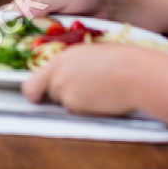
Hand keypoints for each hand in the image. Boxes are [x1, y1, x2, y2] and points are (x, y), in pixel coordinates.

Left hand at [22, 43, 161, 115]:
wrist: (137, 75)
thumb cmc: (121, 62)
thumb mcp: (89, 55)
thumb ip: (70, 67)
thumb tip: (65, 77)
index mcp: (59, 60)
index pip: (30, 84)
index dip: (36, 93)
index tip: (41, 97)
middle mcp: (56, 76)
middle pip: (46, 96)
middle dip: (60, 98)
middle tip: (82, 93)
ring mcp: (65, 93)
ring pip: (64, 105)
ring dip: (77, 103)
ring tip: (100, 92)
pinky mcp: (77, 106)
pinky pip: (78, 113)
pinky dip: (88, 111)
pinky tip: (104, 100)